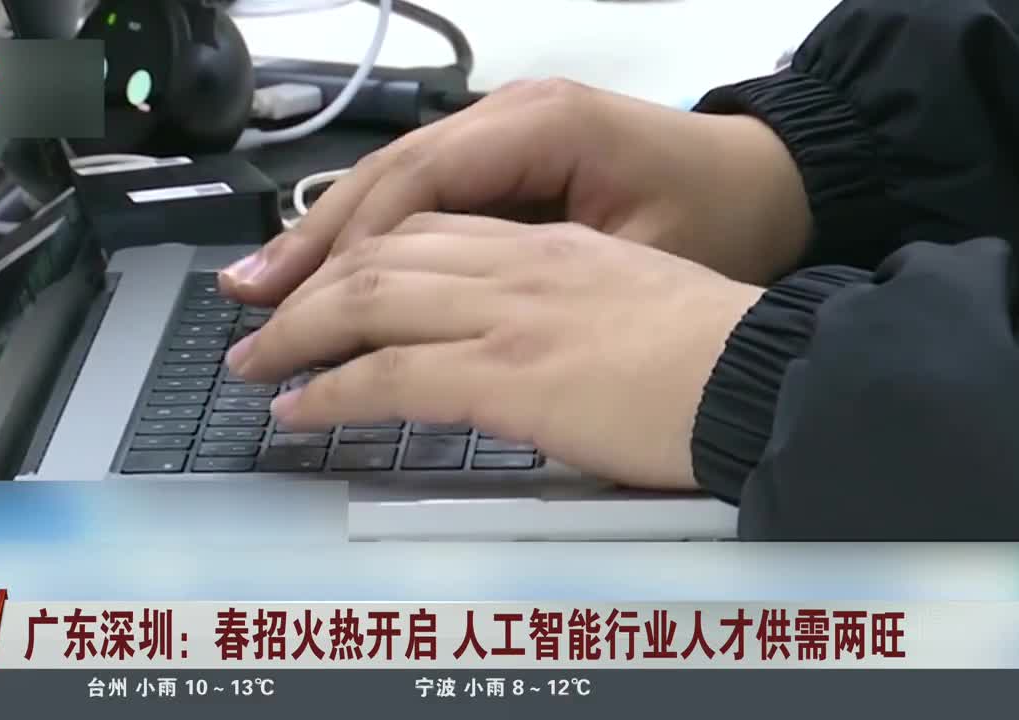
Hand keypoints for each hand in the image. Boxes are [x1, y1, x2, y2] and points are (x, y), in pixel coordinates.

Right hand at [219, 78, 809, 305]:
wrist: (775, 181)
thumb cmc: (721, 221)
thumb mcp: (636, 261)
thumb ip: (535, 286)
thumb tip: (437, 326)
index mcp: (540, 128)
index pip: (412, 190)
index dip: (345, 257)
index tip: (295, 313)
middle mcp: (510, 115)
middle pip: (386, 179)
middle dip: (313, 244)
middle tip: (248, 303)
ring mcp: (508, 127)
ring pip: (397, 181)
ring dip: (330, 238)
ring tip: (266, 287)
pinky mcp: (512, 154)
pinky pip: (426, 192)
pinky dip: (377, 233)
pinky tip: (337, 269)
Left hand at [225, 215, 762, 489]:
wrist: (762, 375)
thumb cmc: (712, 354)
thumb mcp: (628, 303)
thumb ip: (563, 309)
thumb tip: (521, 343)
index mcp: (548, 246)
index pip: (427, 231)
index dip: (359, 254)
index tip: (325, 285)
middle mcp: (517, 264)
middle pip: (380, 254)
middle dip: (308, 287)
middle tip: (263, 319)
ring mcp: (507, 313)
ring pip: (368, 300)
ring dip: (297, 333)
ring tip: (255, 362)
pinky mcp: (505, 372)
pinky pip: (389, 373)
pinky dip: (331, 391)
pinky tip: (297, 409)